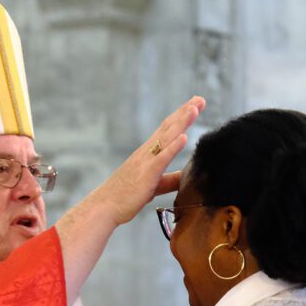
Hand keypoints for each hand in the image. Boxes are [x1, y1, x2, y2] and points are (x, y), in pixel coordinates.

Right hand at [95, 96, 204, 224]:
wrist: (105, 207)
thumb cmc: (126, 196)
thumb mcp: (153, 185)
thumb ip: (169, 179)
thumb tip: (184, 177)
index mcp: (148, 154)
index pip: (167, 130)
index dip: (181, 116)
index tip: (195, 104)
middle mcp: (147, 152)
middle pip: (168, 127)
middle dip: (185, 112)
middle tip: (200, 98)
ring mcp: (146, 161)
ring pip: (166, 137)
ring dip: (182, 122)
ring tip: (194, 109)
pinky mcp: (147, 174)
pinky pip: (161, 158)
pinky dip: (173, 146)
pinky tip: (184, 137)